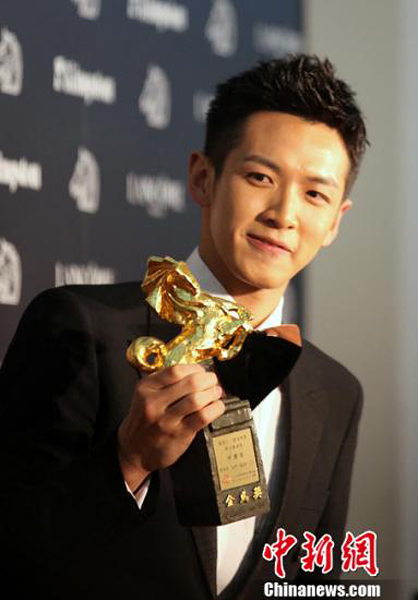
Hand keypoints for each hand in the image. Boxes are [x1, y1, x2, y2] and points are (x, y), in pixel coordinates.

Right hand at [117, 364, 224, 490]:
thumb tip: (196, 371)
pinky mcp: (178, 434)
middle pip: (190, 383)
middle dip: (208, 379)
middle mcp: (154, 402)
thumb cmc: (144, 420)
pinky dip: (215, 409)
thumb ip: (166, 382)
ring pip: (197, 399)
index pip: (176, 370)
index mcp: (146, 387)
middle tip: (212, 381)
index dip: (195, 368)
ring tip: (215, 393)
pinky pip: (202, 417)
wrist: (133, 450)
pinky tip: (216, 407)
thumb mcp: (146, 395)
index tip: (202, 371)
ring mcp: (165, 420)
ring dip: (212, 393)